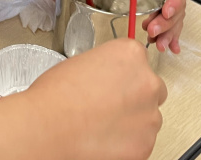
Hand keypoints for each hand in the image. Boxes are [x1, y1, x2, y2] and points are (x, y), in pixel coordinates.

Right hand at [28, 40, 165, 159]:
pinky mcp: (145, 144)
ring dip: (132, 121)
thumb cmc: (57, 95)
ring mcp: (149, 116)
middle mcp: (147, 82)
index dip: (125, 74)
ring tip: (102, 124)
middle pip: (151, 89)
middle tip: (110, 105)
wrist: (49, 127)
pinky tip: (103, 138)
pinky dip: (127, 143)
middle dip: (136, 97)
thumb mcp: (83, 62)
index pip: (139, 61)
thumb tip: (109, 77)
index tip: (115, 83)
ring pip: (148, 118)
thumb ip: (107, 67)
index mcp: (131, 55)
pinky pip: (141, 142)